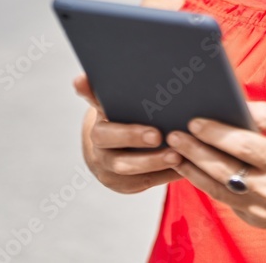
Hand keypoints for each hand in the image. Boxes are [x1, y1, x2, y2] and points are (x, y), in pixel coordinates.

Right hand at [73, 73, 181, 193]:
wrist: (107, 147)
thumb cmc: (116, 115)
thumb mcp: (107, 103)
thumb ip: (96, 92)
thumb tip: (79, 80)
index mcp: (98, 131)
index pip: (106, 133)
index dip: (129, 134)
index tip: (155, 133)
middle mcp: (102, 154)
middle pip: (119, 159)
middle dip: (144, 151)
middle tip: (164, 140)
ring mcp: (113, 173)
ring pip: (133, 174)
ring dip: (156, 164)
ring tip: (179, 155)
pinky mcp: (127, 185)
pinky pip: (147, 183)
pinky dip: (166, 175)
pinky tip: (186, 166)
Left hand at [166, 101, 265, 230]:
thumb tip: (242, 104)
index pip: (241, 145)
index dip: (215, 133)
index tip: (194, 122)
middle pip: (222, 168)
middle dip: (194, 151)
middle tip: (174, 136)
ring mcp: (261, 209)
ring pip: (217, 190)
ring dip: (193, 171)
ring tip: (175, 155)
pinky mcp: (256, 220)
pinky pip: (226, 201)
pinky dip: (209, 185)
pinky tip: (196, 172)